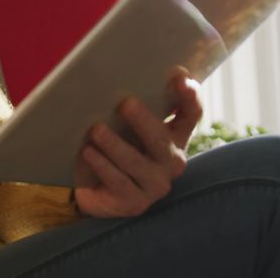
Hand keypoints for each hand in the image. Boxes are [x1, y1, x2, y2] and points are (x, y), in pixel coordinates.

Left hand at [73, 74, 203, 217]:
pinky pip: (119, 182)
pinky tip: (88, 152)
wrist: (94, 189)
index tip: (179, 77)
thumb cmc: (114, 147)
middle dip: (144, 121)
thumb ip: (132, 106)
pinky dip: (102, 165)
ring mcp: (155, 185)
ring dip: (115, 145)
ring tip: (96, 130)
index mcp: (175, 136)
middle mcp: (171, 161)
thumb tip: (114, 76)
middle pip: (162, 139)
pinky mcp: (135, 203)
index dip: (189, 96)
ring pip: (137, 163)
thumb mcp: (125, 125)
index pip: (191, 114)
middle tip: (124, 104)